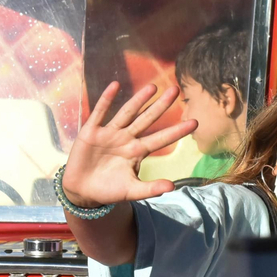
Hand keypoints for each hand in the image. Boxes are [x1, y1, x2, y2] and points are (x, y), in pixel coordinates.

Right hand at [60, 82, 186, 209]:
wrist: (82, 191)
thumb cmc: (108, 190)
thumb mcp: (131, 190)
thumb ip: (150, 188)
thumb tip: (172, 186)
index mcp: (137, 152)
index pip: (161, 139)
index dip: (176, 131)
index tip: (194, 122)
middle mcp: (126, 138)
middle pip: (147, 119)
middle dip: (161, 106)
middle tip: (176, 90)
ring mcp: (109, 133)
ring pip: (127, 113)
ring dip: (138, 100)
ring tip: (152, 87)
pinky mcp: (91, 132)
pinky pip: (100, 113)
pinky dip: (106, 99)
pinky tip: (114, 86)